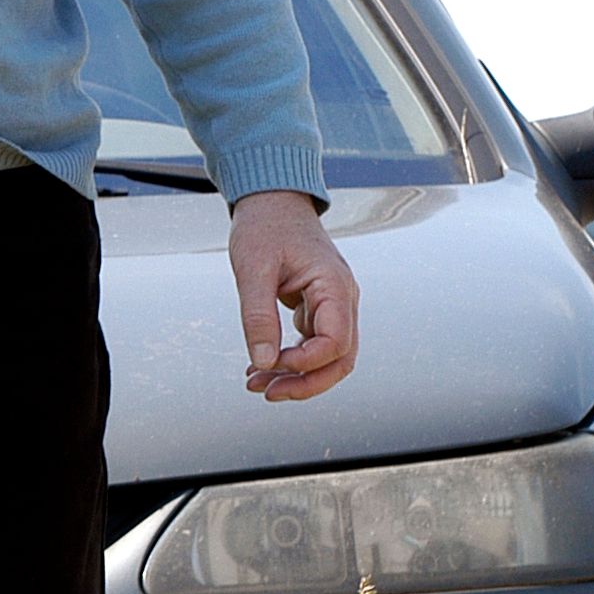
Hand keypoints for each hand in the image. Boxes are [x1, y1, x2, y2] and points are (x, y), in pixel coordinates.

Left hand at [230, 190, 359, 400]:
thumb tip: (264, 361)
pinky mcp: (317, 308)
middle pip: (341, 359)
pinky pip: (312, 345)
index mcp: (333, 286)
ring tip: (257, 383)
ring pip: (328, 357)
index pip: (336, 343)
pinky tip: (261, 366)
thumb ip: (258, 316)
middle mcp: (341, 299)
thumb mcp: (253, 270)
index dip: (305, 363)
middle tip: (267, 392)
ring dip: (296, 376)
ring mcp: (332, 305)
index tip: (270, 362)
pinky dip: (289, 360)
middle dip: (306, 383)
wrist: (271, 202)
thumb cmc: (265, 226)